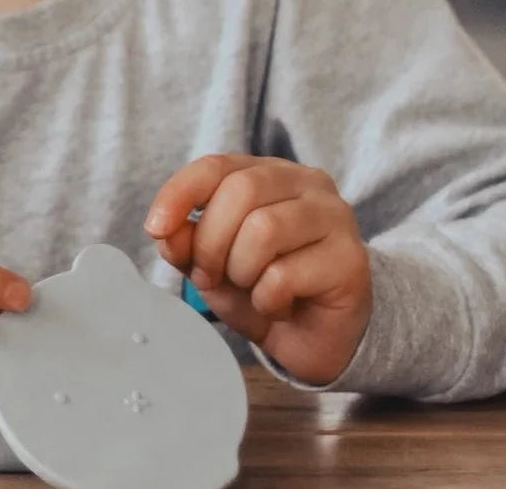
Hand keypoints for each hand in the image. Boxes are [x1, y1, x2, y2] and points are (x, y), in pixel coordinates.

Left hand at [144, 154, 371, 385]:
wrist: (315, 339)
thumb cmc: (262, 288)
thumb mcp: (211, 264)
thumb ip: (185, 242)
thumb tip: (164, 230)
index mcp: (268, 172)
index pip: (215, 165)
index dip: (179, 194)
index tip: (155, 228)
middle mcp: (306, 183)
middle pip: (240, 191)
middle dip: (210, 242)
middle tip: (210, 276)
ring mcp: (334, 217)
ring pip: (264, 228)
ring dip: (240, 270)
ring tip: (248, 288)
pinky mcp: (350, 260)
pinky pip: (285, 274)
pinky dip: (266, 298)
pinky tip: (277, 305)